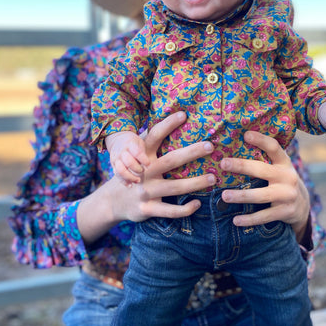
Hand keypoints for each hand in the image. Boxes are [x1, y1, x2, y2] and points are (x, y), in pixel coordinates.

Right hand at [77, 112, 215, 243]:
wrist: (113, 201)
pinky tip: (198, 203)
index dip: (168, 124)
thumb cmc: (135, 172)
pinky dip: (185, 208)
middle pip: (170, 160)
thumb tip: (174, 119)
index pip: (154, 136)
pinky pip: (169, 210)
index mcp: (142, 155)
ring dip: (195, 183)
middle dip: (191, 152)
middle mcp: (144, 172)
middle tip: (210, 146)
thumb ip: (151, 142)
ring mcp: (145, 191)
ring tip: (213, 178)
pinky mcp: (147, 209)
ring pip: (174, 187)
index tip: (183, 114)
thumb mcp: (137, 156)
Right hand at [106, 131, 149, 184]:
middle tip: (143, 171)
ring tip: (138, 180)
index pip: (137, 153)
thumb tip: (147, 166)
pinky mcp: (113, 165)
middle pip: (129, 162)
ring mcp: (116, 158)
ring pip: (121, 170)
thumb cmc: (134, 143)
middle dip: (138, 169)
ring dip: (130, 177)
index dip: (144, 160)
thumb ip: (143, 153)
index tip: (149, 165)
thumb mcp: (139, 142)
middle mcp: (122, 151)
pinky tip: (130, 185)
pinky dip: (124, 181)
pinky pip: (117, 175)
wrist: (118, 139)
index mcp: (130, 144)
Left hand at [219, 131, 309, 241]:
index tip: (245, 134)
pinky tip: (235, 220)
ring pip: (260, 195)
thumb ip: (263, 159)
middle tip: (223, 163)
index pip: (274, 147)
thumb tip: (234, 144)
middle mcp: (287, 177)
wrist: (302, 205)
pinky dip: (249, 219)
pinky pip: (264, 216)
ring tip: (224, 196)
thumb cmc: (280, 181)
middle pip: (262, 170)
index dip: (261, 140)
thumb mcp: (277, 167)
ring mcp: (287, 195)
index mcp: (284, 162)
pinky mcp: (285, 212)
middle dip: (241, 166)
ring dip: (241, 196)